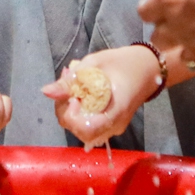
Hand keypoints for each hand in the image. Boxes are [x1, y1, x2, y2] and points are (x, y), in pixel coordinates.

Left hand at [43, 45, 160, 147]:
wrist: (148, 69)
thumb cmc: (123, 63)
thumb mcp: (94, 64)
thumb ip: (71, 80)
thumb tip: (45, 92)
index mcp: (114, 111)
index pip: (85, 129)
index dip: (71, 116)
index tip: (73, 96)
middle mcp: (114, 125)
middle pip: (80, 132)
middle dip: (67, 112)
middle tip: (69, 88)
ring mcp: (113, 128)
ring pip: (82, 131)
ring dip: (71, 113)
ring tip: (75, 89)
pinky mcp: (110, 126)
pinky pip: (88, 126)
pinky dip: (79, 113)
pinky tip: (81, 96)